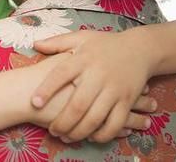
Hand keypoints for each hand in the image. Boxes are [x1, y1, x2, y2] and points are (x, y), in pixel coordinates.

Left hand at [31, 29, 156, 142]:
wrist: (140, 48)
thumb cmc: (106, 44)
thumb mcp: (82, 37)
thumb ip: (58, 42)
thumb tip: (35, 44)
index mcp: (83, 59)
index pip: (61, 74)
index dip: (47, 89)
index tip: (35, 102)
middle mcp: (98, 75)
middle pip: (78, 104)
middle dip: (63, 122)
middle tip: (52, 131)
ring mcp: (114, 89)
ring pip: (95, 118)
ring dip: (79, 132)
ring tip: (66, 137)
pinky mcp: (127, 100)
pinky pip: (115, 123)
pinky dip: (103, 134)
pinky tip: (91, 137)